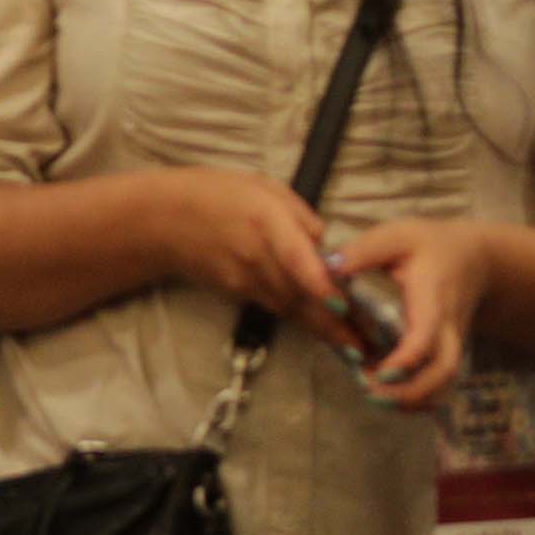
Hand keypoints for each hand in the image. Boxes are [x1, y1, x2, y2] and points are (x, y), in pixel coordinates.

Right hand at [141, 168, 356, 347]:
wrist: (162, 221)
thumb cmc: (215, 194)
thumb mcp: (263, 187)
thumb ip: (299, 216)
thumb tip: (325, 247)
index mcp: (264, 219)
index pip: (293, 255)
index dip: (317, 281)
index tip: (342, 304)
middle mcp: (256, 255)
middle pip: (300, 294)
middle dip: (336, 323)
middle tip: (372, 347)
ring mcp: (246, 280)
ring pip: (293, 308)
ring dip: (326, 329)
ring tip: (360, 346)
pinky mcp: (240, 294)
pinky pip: (279, 308)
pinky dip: (304, 320)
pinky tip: (327, 332)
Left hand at [330, 219, 494, 408]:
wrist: (475, 258)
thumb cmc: (431, 245)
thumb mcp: (397, 236)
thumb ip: (363, 251)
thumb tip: (327, 267)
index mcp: (433, 300)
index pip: (427, 337)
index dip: (407, 360)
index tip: (381, 372)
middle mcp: (447, 329)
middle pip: (444, 372)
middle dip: (412, 393)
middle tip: (372, 395)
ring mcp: (450, 344)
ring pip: (445, 384)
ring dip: (414, 400)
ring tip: (374, 398)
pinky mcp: (446, 352)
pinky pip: (440, 384)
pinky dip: (419, 397)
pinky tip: (388, 396)